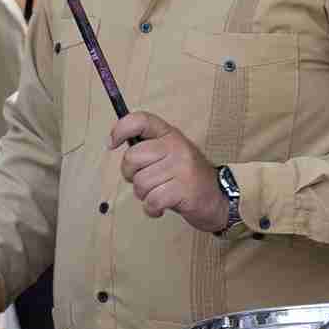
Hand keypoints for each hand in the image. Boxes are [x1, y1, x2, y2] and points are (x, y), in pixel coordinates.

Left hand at [111, 111, 227, 231]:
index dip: (120, 129)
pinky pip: (152, 200)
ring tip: (158, 194)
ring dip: (144, 195)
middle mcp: (175, 146)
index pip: (140, 120)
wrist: (218, 198)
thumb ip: (148, 148)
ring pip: (140, 183)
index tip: (110, 144)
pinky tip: (161, 207)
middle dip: (130, 174)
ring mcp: (181, 167)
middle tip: (144, 181)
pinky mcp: (184, 189)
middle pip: (132, 157)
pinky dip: (152, 209)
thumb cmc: (187, 177)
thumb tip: (114, 143)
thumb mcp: (171, 154)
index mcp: (170, 134)